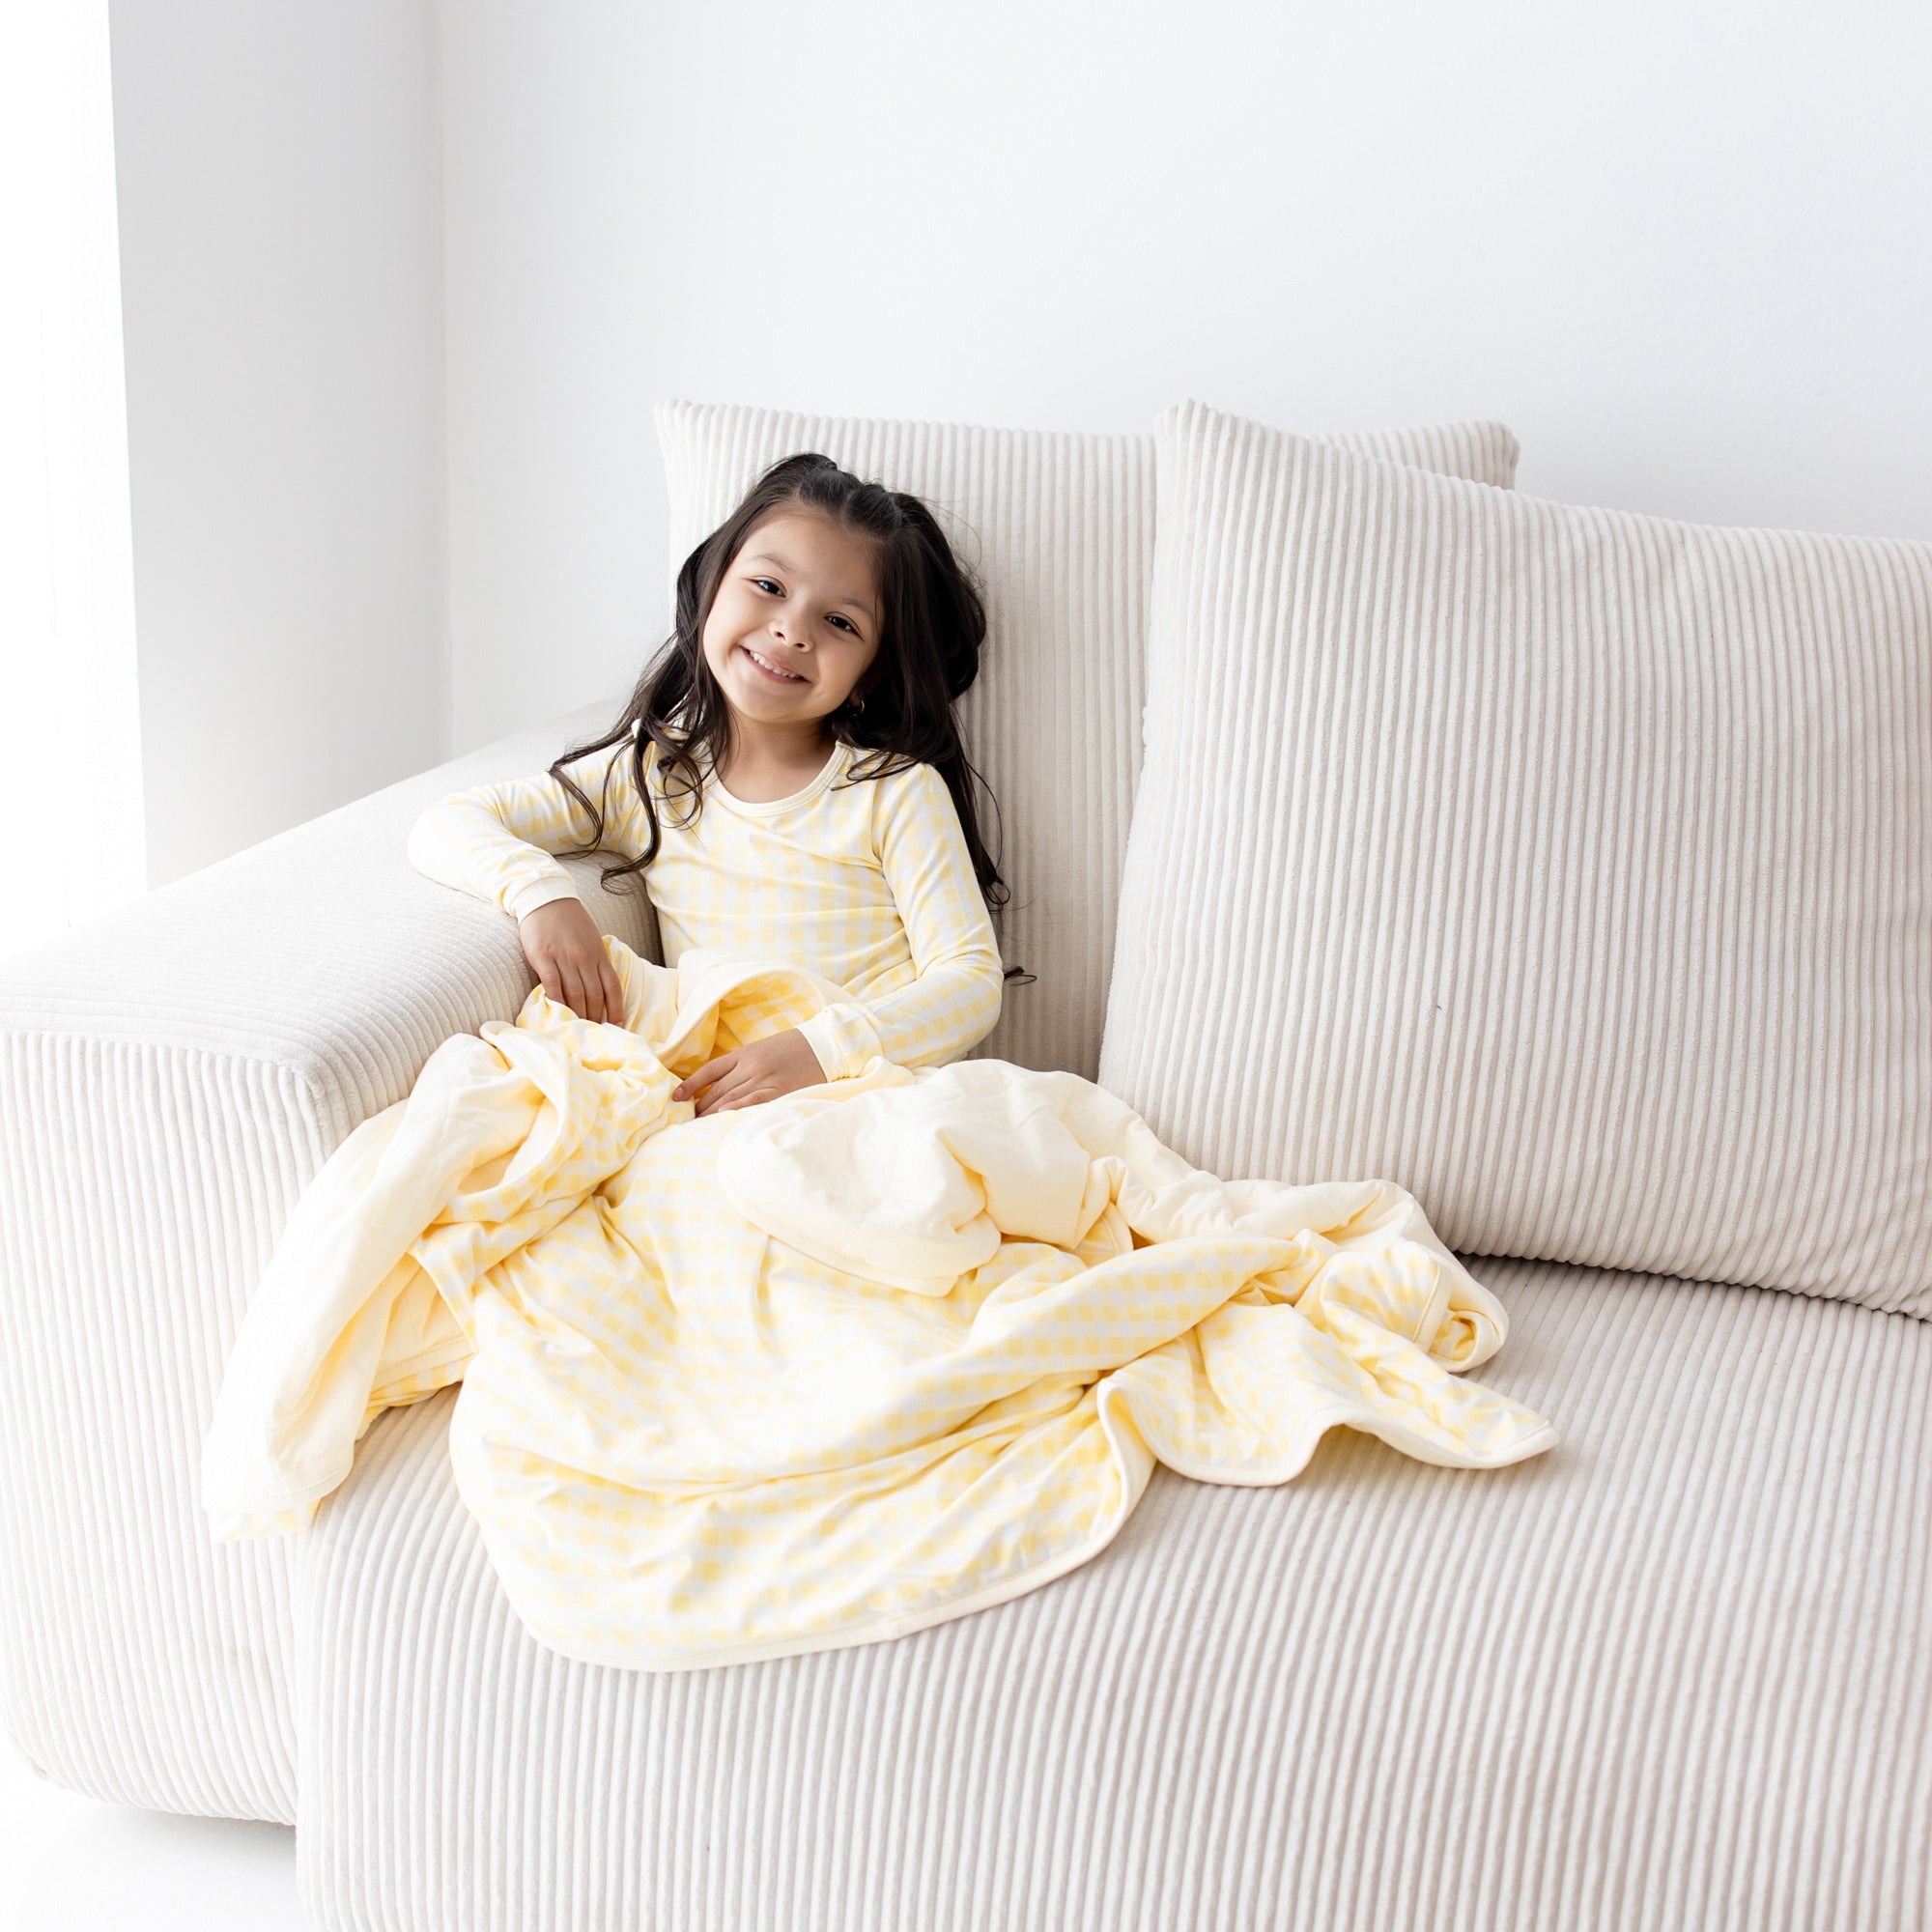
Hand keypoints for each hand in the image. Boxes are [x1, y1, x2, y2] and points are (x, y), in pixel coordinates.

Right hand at [518, 897, 625, 1024]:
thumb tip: (601, 987)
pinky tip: (558, 1013)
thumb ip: (597, 961)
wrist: (547, 899)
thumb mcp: (592, 939)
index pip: (612, 987)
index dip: (616, 1009)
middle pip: (594, 995)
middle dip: (595, 1017)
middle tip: (593, 1032)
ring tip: (577, 1028)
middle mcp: (584, 958)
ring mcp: (564, 958)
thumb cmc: (571, 921)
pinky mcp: (543, 957)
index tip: (617, 1026)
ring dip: (578, 1014)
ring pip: (575, 994)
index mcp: (599, 954)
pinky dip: (556, 1002)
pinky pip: (552, 985)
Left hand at [673, 1028, 829, 1115]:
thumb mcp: (764, 1049)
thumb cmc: (794, 1048)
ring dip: (712, 1113)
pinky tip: (723, 1118)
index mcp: (745, 1053)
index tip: (675, 1097)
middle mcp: (751, 1065)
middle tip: (686, 1121)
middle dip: (700, 1106)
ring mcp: (765, 1078)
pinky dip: (736, 1110)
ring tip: (698, 1127)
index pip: (710, 1070)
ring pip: (730, 1098)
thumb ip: (744, 1064)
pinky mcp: (780, 1090)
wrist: (824, 1045)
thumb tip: (722, 1085)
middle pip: (717, 1089)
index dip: (690, 1084)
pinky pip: (753, 1102)